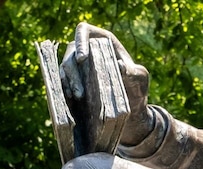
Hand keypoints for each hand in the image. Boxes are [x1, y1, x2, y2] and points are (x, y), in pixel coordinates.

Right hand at [63, 23, 152, 154]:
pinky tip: (71, 99)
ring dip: (69, 82)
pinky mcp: (71, 79)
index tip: (82, 58)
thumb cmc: (137, 85)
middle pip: (70, 53)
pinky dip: (65, 89)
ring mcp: (76, 64)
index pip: (83, 30)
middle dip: (73, 72)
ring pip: (64, 68)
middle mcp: (86, 49)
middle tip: (81, 91)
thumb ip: (133, 72)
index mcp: (101, 40)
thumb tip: (119, 65)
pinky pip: (62, 81)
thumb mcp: (140, 78)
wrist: (131, 105)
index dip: (80, 40)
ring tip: (79, 97)